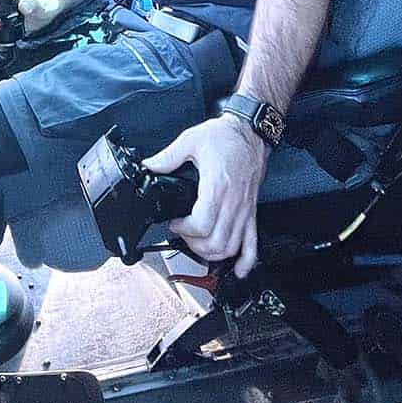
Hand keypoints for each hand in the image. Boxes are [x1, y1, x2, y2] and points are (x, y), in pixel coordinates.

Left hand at [143, 112, 269, 276]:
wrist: (251, 133)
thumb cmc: (226, 136)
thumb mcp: (191, 140)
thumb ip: (167, 156)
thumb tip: (149, 166)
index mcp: (217, 187)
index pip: (202, 224)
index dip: (184, 229)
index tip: (174, 223)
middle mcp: (233, 203)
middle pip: (216, 242)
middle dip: (194, 245)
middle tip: (183, 234)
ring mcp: (244, 211)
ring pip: (231, 248)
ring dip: (213, 254)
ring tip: (199, 244)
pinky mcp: (251, 212)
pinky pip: (253, 244)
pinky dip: (246, 261)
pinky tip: (238, 269)